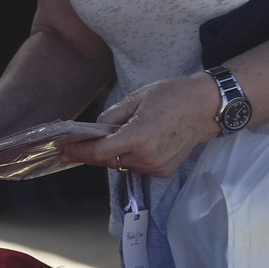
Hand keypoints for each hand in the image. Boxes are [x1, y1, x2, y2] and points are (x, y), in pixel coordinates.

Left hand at [59, 74, 219, 176]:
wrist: (205, 107)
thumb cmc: (171, 97)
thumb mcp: (134, 99)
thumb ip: (110, 117)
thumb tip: (94, 130)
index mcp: (138, 137)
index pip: (99, 152)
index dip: (78, 152)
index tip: (63, 150)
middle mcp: (147, 157)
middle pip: (107, 160)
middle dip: (91, 151)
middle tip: (77, 142)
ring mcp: (156, 166)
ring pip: (119, 165)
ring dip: (109, 154)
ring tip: (111, 137)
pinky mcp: (162, 170)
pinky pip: (134, 166)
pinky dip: (126, 157)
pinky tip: (131, 143)